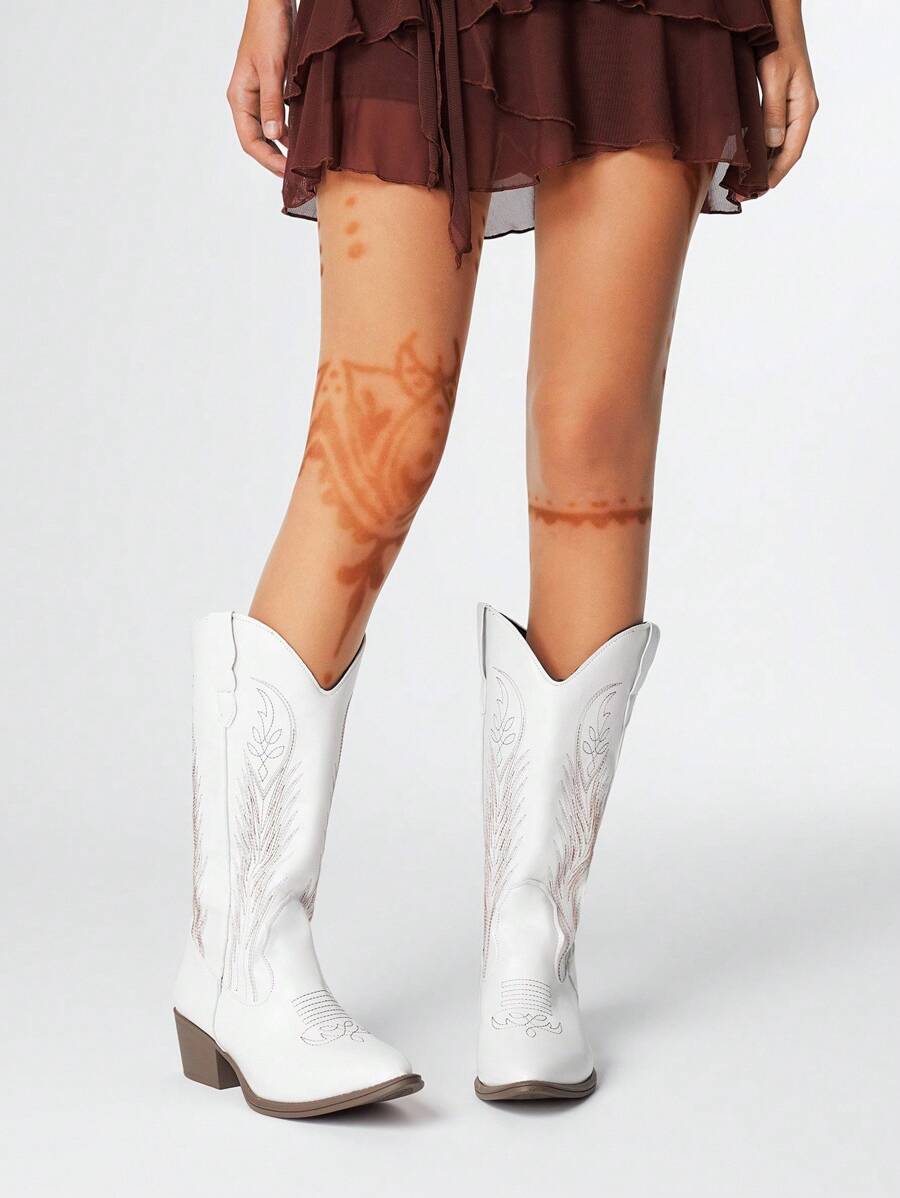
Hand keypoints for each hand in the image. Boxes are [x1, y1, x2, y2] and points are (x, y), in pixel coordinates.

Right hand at [226, 0, 292, 176]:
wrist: (272, 3)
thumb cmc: (269, 29)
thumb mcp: (272, 68)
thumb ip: (272, 103)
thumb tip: (274, 136)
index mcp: (239, 97)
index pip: (249, 141)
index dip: (268, 160)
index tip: (287, 172)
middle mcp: (245, 99)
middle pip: (256, 141)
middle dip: (274, 159)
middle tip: (296, 175)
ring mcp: (257, 95)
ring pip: (267, 132)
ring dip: (282, 148)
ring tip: (299, 163)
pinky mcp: (270, 89)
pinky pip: (276, 118)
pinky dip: (288, 132)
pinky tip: (300, 139)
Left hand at [759, 32, 818, 191]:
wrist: (778, 24)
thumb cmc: (777, 45)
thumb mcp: (774, 78)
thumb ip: (773, 112)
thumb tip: (772, 143)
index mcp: (804, 107)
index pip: (792, 150)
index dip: (777, 173)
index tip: (761, 190)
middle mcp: (801, 111)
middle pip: (786, 152)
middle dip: (768, 175)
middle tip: (746, 194)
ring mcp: (793, 108)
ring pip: (779, 145)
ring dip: (764, 165)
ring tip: (745, 183)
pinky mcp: (781, 103)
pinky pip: (773, 134)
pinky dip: (762, 150)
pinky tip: (749, 159)